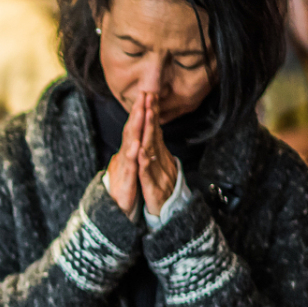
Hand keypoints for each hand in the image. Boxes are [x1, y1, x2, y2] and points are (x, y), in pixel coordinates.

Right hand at [106, 90, 144, 216]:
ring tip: (140, 111)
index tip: (147, 93)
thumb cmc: (124, 189)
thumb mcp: (131, 168)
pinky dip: (132, 154)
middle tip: (143, 93)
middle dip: (137, 111)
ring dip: (134, 127)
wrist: (113, 211)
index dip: (140, 111)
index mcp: (128, 152)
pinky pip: (129, 165)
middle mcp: (124, 156)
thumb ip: (133, 153)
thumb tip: (136, 139)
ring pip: (129, 143)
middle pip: (130, 130)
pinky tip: (136, 144)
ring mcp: (123, 167)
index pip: (134, 128)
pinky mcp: (125, 180)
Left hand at [137, 94, 180, 218]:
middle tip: (149, 96)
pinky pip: (148, 173)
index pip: (154, 130)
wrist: (166, 212)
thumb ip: (155, 148)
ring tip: (147, 115)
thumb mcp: (157, 165)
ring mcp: (158, 172)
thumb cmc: (159, 188)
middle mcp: (160, 160)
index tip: (148, 93)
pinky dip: (145, 162)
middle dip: (151, 114)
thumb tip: (154, 130)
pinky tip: (141, 152)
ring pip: (153, 149)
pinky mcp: (154, 187)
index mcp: (158, 154)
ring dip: (150, 132)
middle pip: (155, 134)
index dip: (151, 112)